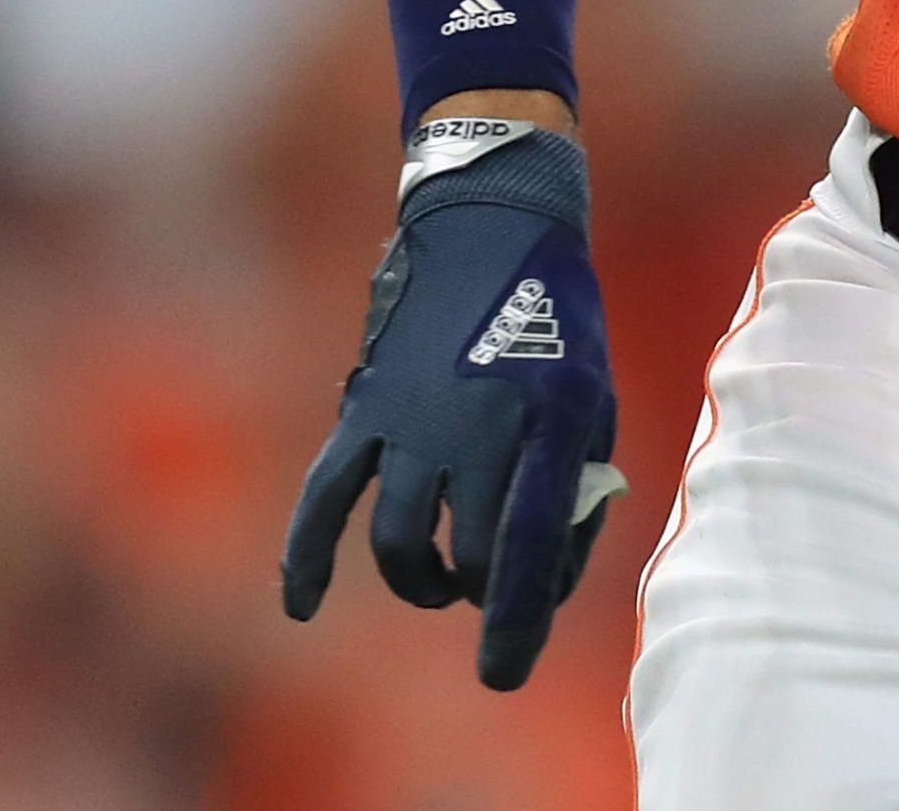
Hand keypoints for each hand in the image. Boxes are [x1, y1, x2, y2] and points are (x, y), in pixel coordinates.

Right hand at [279, 130, 625, 688]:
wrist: (496, 225)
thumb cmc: (561, 319)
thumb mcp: (595, 393)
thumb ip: (576, 486)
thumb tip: (546, 579)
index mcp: (553, 418)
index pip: (529, 546)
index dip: (517, 621)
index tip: (502, 673)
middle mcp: (479, 422)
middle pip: (467, 554)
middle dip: (482, 590)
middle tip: (493, 584)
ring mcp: (413, 415)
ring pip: (396, 540)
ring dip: (418, 580)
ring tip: (440, 583)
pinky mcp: (364, 407)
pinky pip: (323, 498)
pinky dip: (306, 557)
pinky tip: (303, 606)